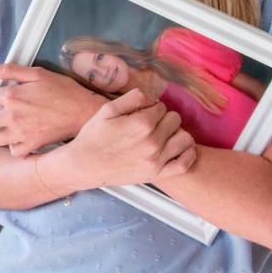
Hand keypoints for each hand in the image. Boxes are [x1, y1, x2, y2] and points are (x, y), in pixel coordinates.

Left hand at [0, 62, 98, 155]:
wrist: (83, 112)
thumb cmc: (63, 90)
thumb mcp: (37, 73)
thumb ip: (10, 69)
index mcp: (12, 95)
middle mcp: (12, 116)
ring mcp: (20, 133)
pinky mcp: (31, 145)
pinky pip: (13, 151)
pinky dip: (12, 146)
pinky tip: (15, 139)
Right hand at [66, 88, 195, 187]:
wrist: (84, 165)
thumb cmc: (94, 136)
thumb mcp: (107, 109)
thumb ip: (133, 97)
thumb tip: (152, 98)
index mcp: (141, 123)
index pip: (161, 106)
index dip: (151, 107)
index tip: (140, 113)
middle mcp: (152, 142)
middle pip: (175, 119)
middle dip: (163, 118)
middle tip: (148, 124)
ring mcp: (157, 160)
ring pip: (185, 138)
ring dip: (176, 133)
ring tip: (162, 135)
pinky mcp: (157, 174)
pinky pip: (186, 163)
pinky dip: (186, 153)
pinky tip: (175, 148)